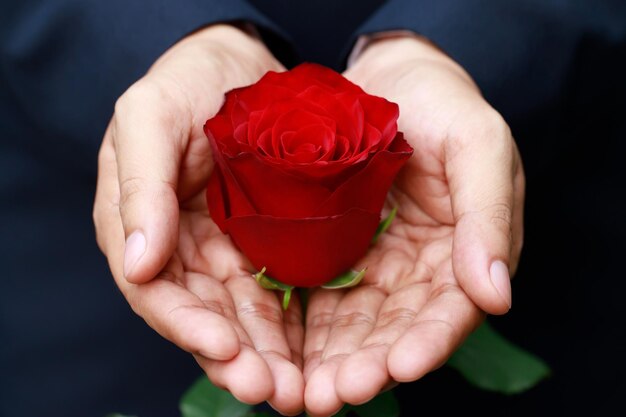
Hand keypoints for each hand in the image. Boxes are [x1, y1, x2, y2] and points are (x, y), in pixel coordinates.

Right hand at [93, 24, 303, 414]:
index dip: (186, 326)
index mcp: (145, 229)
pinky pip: (283, 294)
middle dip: (237, 359)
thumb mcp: (149, 118)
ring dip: (269, 357)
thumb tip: (137, 265)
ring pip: (247, 319)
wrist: (240, 66)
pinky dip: (296, 328)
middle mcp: (186, 253)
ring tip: (299, 391)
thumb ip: (139, 187)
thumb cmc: (186, 84)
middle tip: (270, 391)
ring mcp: (230, 253)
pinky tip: (319, 354)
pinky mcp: (272, 246)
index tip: (223, 347)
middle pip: (206, 319)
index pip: (157, 293)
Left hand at [303, 35, 524, 415]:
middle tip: (334, 394)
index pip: (449, 310)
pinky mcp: (329, 252)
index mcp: (462, 254)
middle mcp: (416, 271)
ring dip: (329, 360)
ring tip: (304, 393)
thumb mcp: (479, 147)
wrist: (389, 79)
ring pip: (351, 324)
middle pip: (393, 329)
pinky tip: (281, 352)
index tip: (402, 365)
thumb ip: (488, 217)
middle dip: (366, 364)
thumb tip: (498, 296)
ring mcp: (371, 264)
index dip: (428, 341)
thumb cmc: (444, 105)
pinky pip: (316, 296)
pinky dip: (302, 328)